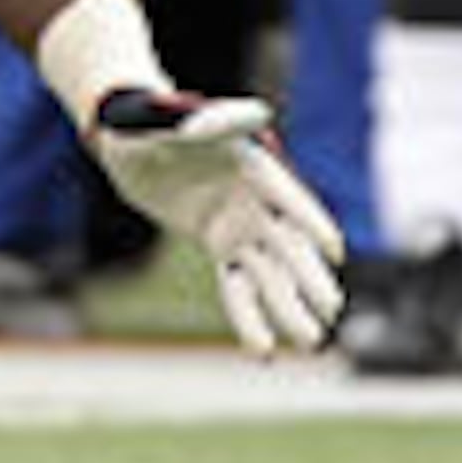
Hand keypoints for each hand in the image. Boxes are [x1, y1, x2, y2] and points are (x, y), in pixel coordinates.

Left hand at [82, 89, 346, 355]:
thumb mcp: (170, 120)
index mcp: (254, 167)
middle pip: (288, 244)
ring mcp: (240, 224)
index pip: (288, 197)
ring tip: (310, 342)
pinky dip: (248, 314)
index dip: (310, 221)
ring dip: (288, 306)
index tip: (334, 251)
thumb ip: (211, 122)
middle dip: (307, 276)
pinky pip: (237, 283)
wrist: (127, 140)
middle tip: (330, 310)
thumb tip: (256, 113)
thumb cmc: (149, 122)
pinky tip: (262, 349)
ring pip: (270, 273)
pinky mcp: (219, 242)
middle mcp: (256, 201)